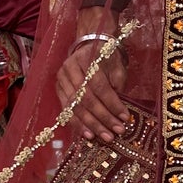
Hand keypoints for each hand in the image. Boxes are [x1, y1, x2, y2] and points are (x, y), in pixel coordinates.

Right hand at [56, 9, 127, 141]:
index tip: (124, 117)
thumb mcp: (117, 66)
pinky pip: (67, 110)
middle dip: (102, 118)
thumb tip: (118, 109)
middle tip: (115, 132)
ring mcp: (61, 79)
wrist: (88, 46)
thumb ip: (117, 84)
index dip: (112, 103)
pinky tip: (88, 134)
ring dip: (91, 125)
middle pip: (86, 98)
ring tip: (104, 137)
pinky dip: (78, 124)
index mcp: (87, 58)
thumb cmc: (106, 58)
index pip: (99, 85)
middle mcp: (70, 68)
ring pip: (75, 107)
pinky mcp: (58, 89)